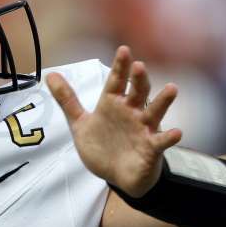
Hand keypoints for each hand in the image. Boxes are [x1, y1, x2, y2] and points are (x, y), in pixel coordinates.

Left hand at [45, 46, 181, 196]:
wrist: (115, 176)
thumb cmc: (102, 146)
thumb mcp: (80, 123)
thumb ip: (67, 100)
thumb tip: (49, 75)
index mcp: (113, 104)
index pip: (117, 81)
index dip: (120, 67)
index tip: (123, 50)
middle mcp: (131, 112)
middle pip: (137, 92)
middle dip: (138, 79)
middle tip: (139, 66)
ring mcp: (144, 129)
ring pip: (155, 112)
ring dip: (163, 101)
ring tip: (171, 89)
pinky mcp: (151, 148)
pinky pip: (162, 142)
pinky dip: (169, 137)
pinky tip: (176, 133)